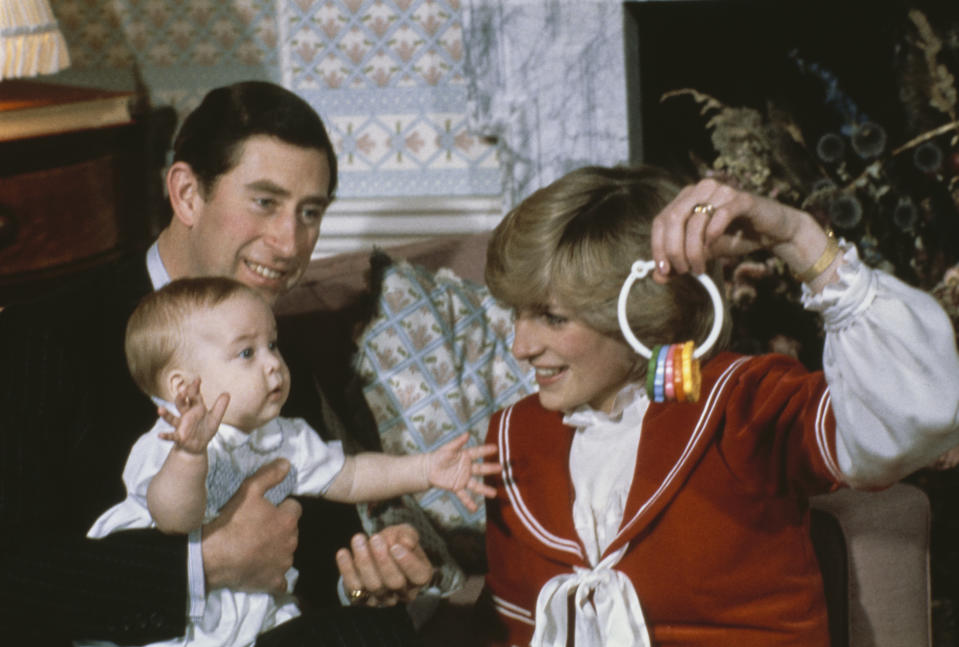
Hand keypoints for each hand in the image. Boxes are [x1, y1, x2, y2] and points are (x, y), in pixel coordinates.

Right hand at [157, 378, 228, 454]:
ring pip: (172, 418)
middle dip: (181, 397)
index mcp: (196, 408)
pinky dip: (165, 435)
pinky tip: (159, 435)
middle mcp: (186, 415)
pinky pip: (171, 436)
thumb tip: (227, 393)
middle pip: (181, 404)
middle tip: (182, 389)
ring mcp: (181, 425)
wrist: (198, 446)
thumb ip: (220, 407)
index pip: (194, 396)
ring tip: (160, 409)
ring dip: (166, 414)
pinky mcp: (179, 437)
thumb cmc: (205, 430)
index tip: (197, 379)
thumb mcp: (215, 418)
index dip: (195, 388)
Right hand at [201, 458, 301, 594]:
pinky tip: (263, 571)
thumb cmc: (232, 522)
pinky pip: (281, 580)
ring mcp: (283, 564)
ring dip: (276, 550)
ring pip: (286, 553)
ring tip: (255, 547)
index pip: (294, 507)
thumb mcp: (249, 491)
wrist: (212, 557)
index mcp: (288, 520)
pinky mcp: (274, 582)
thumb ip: (270, 475)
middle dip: (279, 528)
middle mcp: (291, 543)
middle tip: (257, 528)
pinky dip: (274, 576)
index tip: (266, 510)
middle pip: (291, 531)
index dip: (280, 507)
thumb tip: (287, 463)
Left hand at [335, 523, 431, 606]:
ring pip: (373, 585)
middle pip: (394, 582)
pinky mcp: (362, 599)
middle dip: (383, 560)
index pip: (418, 575)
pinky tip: (344, 552)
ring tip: (358, 539)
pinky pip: (353, 588)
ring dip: (364, 561)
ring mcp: (382, 599)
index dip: (407, 562)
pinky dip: (347, 570)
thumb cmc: (396, 543)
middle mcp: (403, 592)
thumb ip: (408, 535)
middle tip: (375, 538)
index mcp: (420, 576)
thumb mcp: (405, 534)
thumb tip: (406, 542)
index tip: (395, 546)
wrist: (377, 553)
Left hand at [426, 433, 500, 511]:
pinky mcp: (457, 487)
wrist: (428, 469)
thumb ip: (457, 443)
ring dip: (484, 490)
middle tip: (501, 468)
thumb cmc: (438, 456)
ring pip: (475, 485)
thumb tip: (468, 434)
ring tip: (494, 494)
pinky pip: (464, 496)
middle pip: (480, 469)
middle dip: (490, 469)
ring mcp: (463, 479)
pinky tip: (475, 509)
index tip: (495, 448)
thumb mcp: (447, 448)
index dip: (485, 450)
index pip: (477, 452)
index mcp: (465, 456)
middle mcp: (467, 468)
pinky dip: (469, 502)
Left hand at [650, 178, 831, 282]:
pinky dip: (713, 233)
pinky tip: (713, 247)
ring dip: (693, 250)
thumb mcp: (703, 253)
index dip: (658, 246)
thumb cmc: (736, 238)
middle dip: (674, 250)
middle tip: (683, 270)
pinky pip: (720, 214)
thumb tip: (657, 276)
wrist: (773, 233)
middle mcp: (700, 189)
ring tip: (699, 268)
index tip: (663, 269)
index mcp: (686, 199)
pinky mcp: (742, 198)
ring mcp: (721, 191)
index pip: (661, 220)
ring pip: (695, 220)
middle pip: (674, 218)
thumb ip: (681, 261)